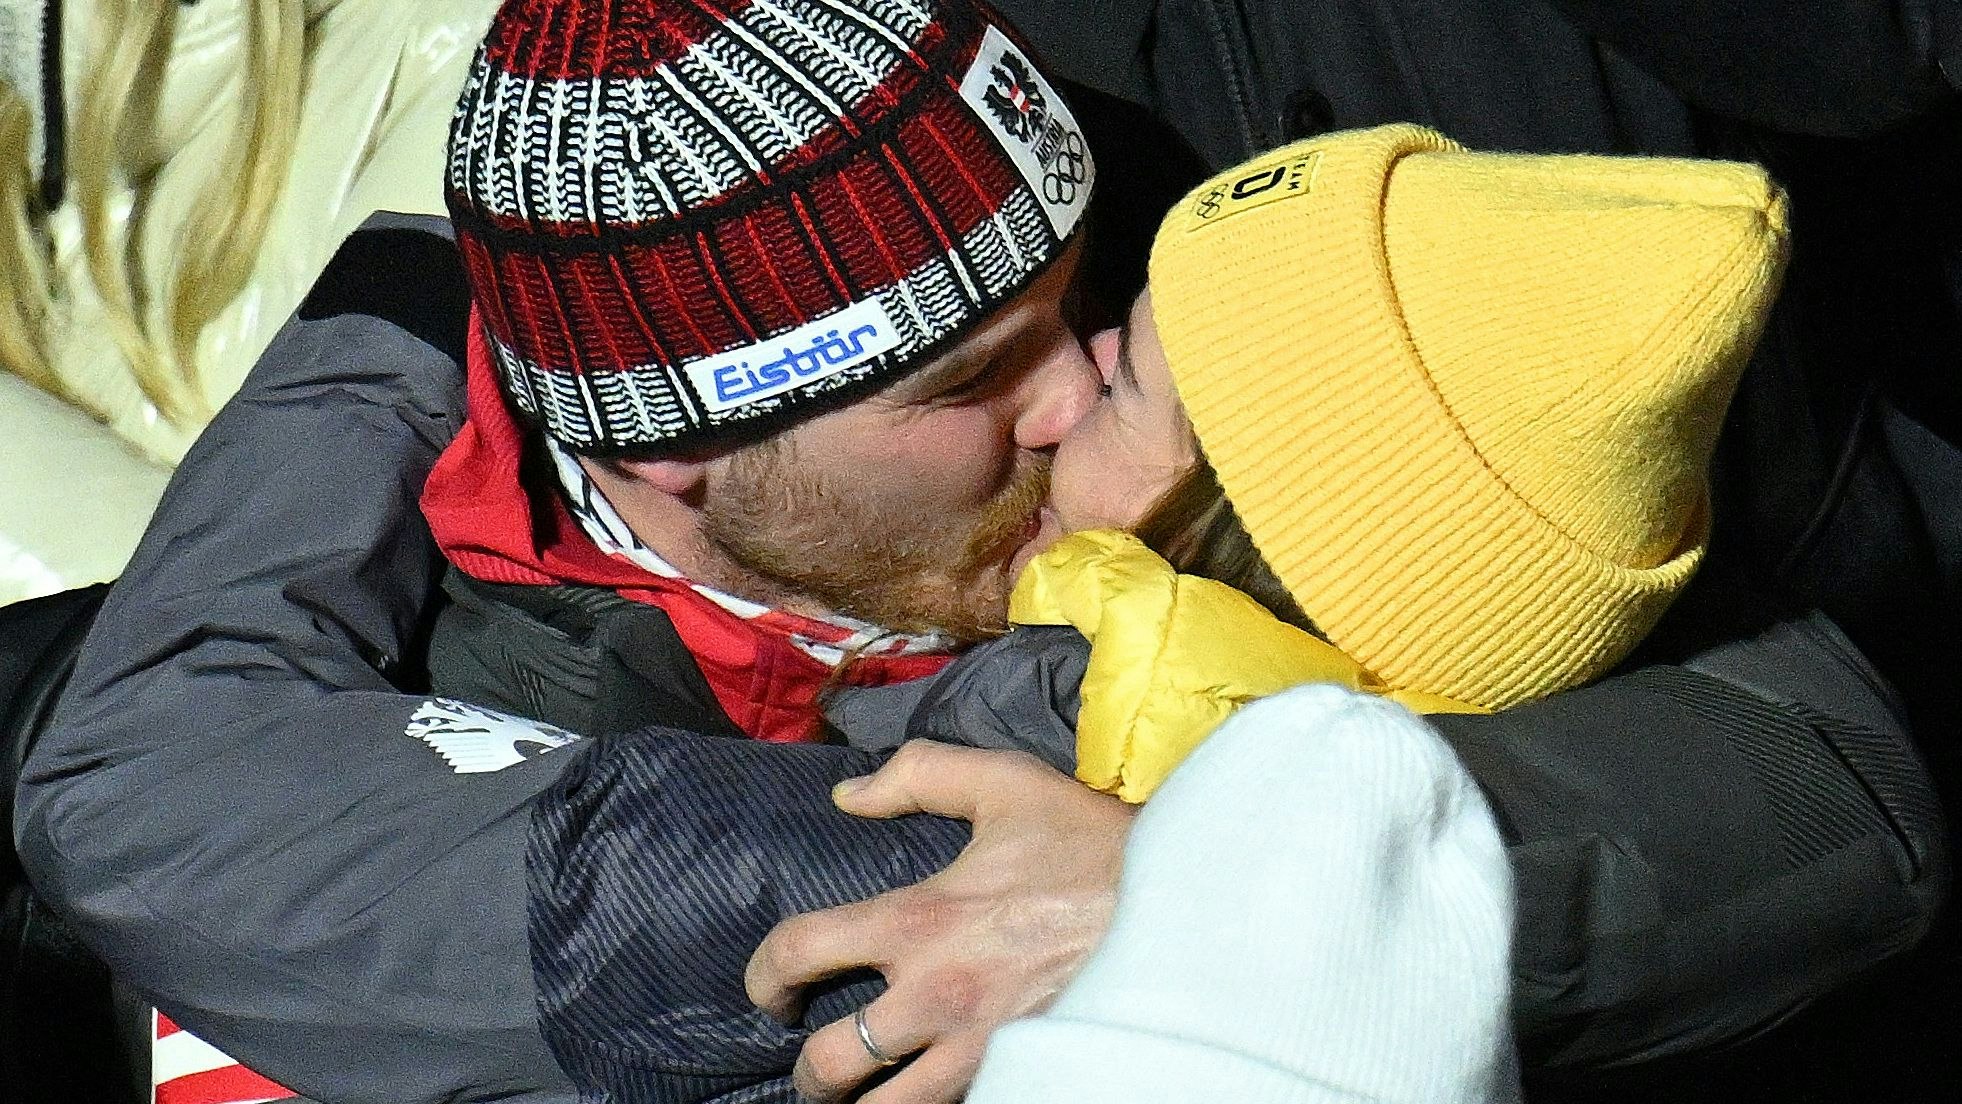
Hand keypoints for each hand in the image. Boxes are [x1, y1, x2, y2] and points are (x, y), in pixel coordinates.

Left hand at [745, 741, 1135, 1102]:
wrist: (1183, 907)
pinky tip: (929, 1088)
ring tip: (863, 1094)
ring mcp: (978, 1050)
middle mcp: (936, 998)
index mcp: (917, 922)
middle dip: (808, 1072)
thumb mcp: (1004, 783)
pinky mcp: (1019, 1072)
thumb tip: (848, 795)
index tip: (770, 986)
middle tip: (814, 1060)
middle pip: (829, 1067)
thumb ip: (918, 776)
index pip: (799, 953)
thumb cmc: (1090, 844)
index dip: (763, 974)